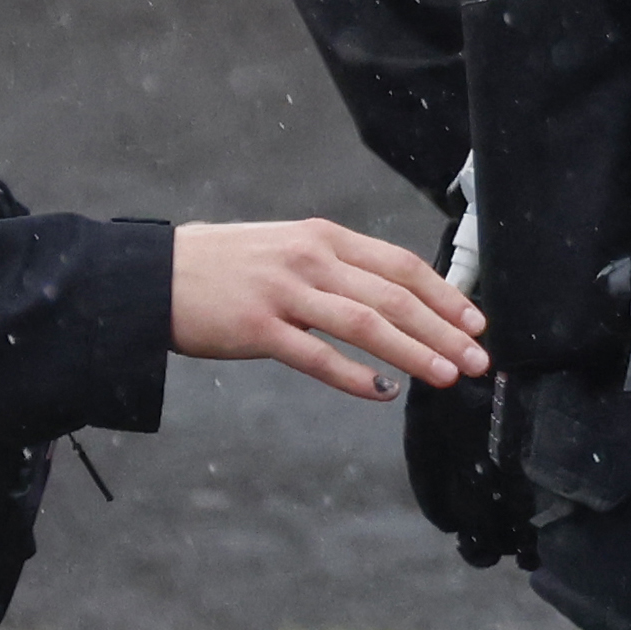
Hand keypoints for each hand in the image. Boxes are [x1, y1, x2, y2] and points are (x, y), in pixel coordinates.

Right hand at [168, 219, 483, 399]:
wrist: (153, 276)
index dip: (445, 294)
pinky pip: (317, 356)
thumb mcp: (287, 248)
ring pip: (366, 325)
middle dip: (444, 330)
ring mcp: (284, 293)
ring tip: (446, 375)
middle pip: (393, 297)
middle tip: (477, 358)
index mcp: (323, 237)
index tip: (475, 322)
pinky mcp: (258, 329)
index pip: (400, 265)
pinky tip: (382, 392)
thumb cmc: (223, 266)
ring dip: (413, 353)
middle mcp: (310, 259)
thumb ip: (335, 267)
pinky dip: (355, 376)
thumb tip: (392, 296)